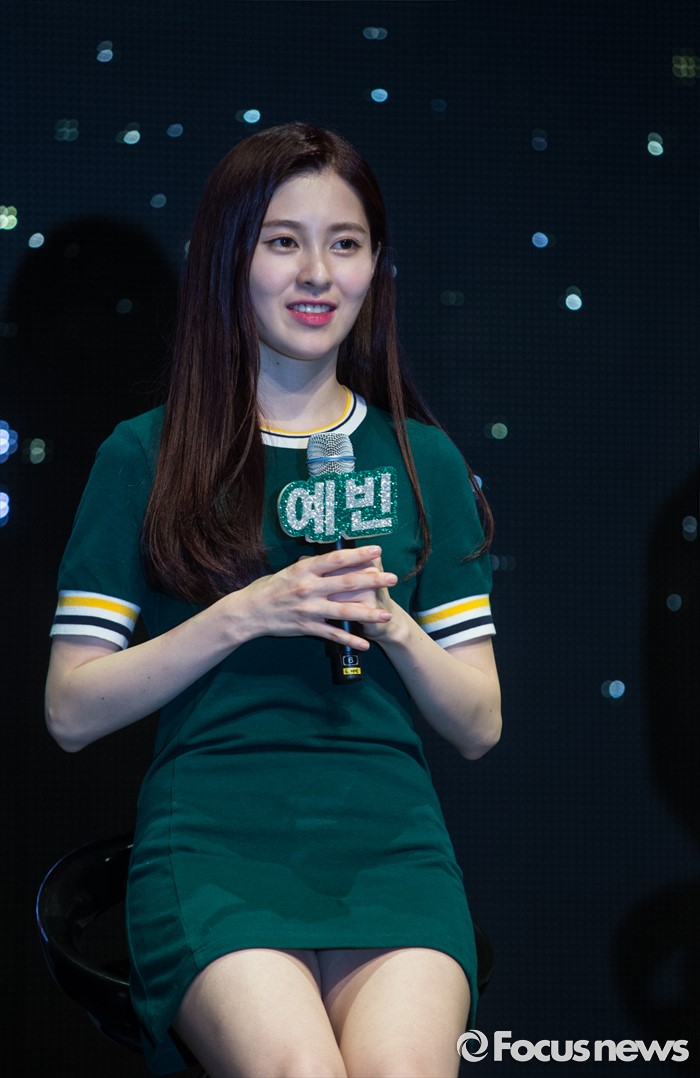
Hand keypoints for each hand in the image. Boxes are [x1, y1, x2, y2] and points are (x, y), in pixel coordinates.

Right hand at [238, 545, 395, 649]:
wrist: (249, 612)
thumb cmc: (269, 588)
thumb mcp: (289, 571)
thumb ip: (310, 567)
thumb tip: (329, 558)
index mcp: (305, 570)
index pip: (337, 559)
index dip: (359, 554)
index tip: (377, 551)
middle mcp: (309, 588)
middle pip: (347, 582)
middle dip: (373, 580)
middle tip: (392, 578)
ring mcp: (309, 609)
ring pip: (344, 611)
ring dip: (368, 613)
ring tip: (386, 614)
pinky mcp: (307, 627)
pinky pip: (332, 634)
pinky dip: (349, 639)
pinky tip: (365, 643)